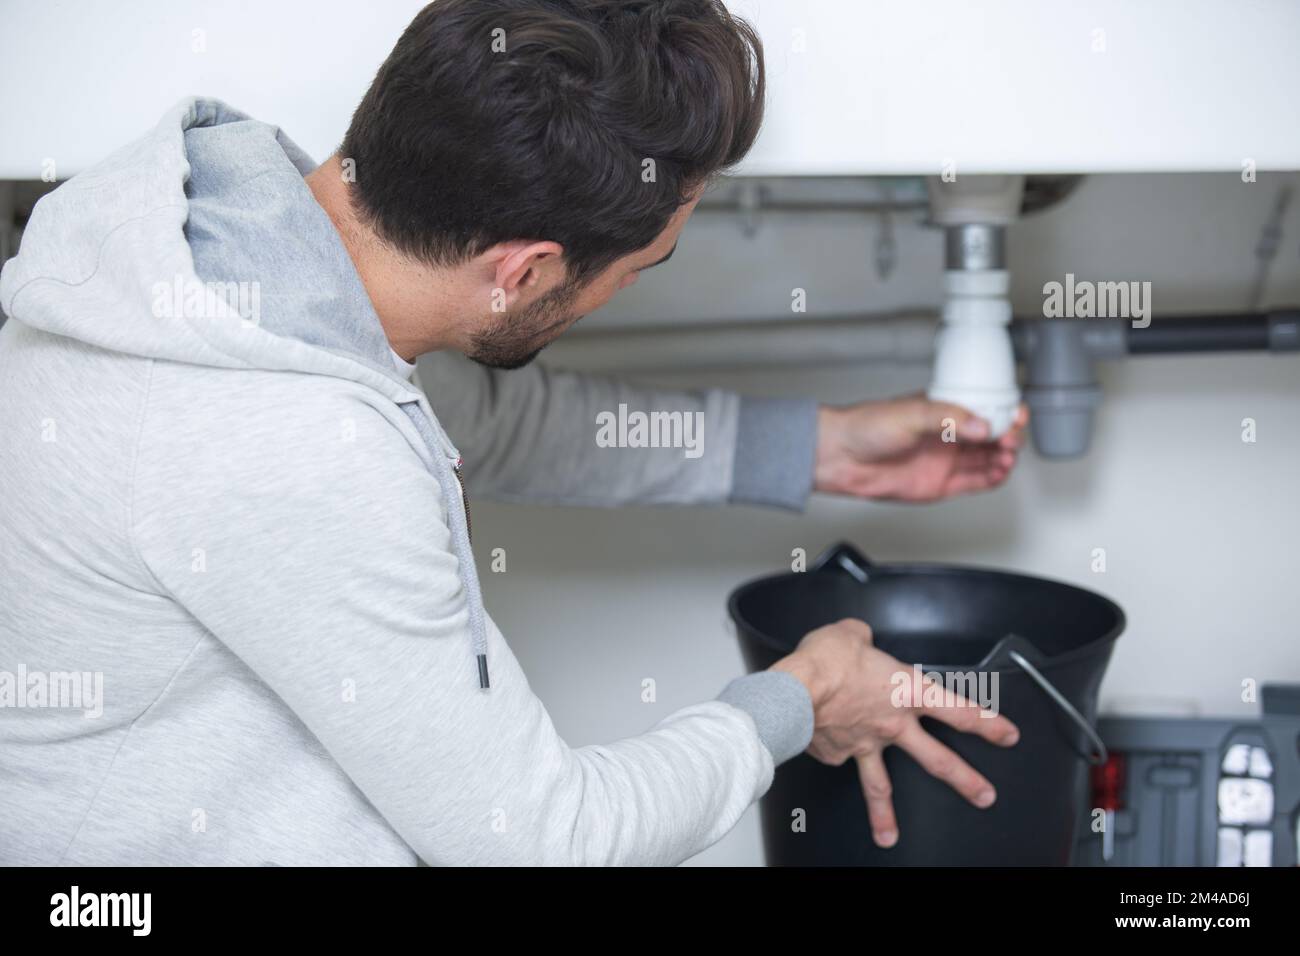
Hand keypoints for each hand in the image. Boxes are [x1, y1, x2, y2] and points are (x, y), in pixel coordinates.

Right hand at [771, 618, 1019, 848]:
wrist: (793, 691)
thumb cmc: (825, 662)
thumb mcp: (850, 634)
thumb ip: (862, 637)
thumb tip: (858, 637)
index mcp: (905, 690)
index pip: (959, 710)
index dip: (988, 725)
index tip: (1007, 736)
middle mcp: (891, 724)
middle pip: (938, 759)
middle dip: (966, 780)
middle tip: (984, 796)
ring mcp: (864, 745)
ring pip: (882, 786)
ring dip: (887, 815)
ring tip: (891, 837)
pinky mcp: (836, 755)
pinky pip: (838, 759)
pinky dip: (835, 757)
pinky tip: (829, 756)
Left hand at [814, 395, 1028, 501]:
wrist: (840, 456)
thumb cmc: (866, 427)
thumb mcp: (911, 413)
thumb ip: (948, 418)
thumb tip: (980, 424)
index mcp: (943, 411)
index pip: (984, 410)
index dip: (1004, 411)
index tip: (1015, 413)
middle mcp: (947, 436)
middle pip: (992, 437)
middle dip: (1008, 435)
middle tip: (1010, 436)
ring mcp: (945, 460)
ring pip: (988, 460)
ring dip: (1004, 457)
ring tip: (1007, 454)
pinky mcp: (940, 484)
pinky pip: (975, 482)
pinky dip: (992, 478)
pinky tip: (1000, 471)